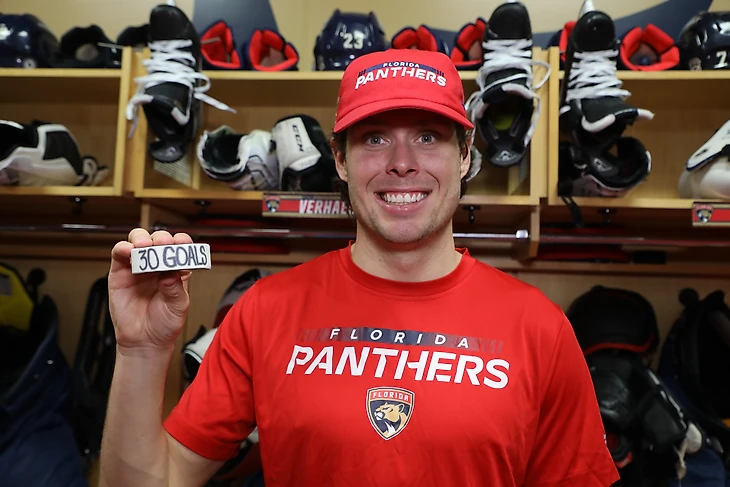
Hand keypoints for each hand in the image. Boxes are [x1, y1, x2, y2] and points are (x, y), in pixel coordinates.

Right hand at [108, 228, 192, 352]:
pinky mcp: (120, 272)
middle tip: (164, 244)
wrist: (144, 340)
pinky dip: (123, 248)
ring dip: (142, 239)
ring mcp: (138, 266)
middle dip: (162, 238)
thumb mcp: (178, 306)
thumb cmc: (164, 323)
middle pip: (159, 239)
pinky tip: (129, 251)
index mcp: (176, 269)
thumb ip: (175, 288)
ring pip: (138, 240)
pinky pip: (119, 253)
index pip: (181, 247)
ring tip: (146, 246)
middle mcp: (157, 264)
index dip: (182, 241)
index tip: (183, 242)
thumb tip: (170, 272)